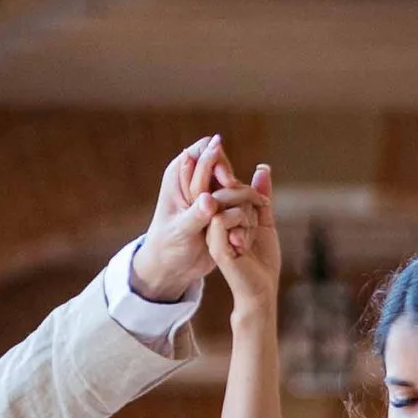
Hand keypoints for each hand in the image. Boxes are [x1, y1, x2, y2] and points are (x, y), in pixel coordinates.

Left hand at [131, 132, 257, 300]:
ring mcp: (207, 193)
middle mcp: (193, 180)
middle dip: (232, 180)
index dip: (217, 160)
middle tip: (241, 197)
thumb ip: (195, 215)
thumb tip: (209, 200)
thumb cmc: (168, 247)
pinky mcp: (219, 208)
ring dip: (241, 196)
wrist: (172, 267)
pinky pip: (238, 200)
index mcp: (178, 175)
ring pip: (233, 183)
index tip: (227, 180)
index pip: (202, 150)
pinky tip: (249, 220)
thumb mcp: (181, 231)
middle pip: (222, 164)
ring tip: (249, 209)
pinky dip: (244, 208)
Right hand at [210, 158, 280, 317]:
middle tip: (260, 219)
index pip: (229, 186)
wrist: (262, 289)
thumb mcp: (265, 220)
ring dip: (246, 214)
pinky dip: (241, 226)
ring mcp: (212, 234)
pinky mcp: (215, 246)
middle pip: (226, 189)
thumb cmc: (263, 259)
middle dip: (249, 198)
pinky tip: (244, 243)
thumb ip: (262, 195)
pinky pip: (222, 219)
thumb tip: (263, 167)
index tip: (264, 206)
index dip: (248, 189)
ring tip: (251, 234)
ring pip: (224, 201)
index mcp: (221, 216)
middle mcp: (212, 223)